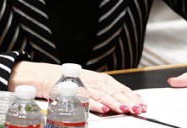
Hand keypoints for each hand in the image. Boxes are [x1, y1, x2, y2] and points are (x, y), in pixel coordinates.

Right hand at [8, 62, 143, 115]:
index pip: (120, 88)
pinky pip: (85, 98)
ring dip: (115, 103)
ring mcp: (83, 85)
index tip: (142, 104)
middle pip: (114, 92)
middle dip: (128, 101)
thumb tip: (122, 101)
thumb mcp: (89, 85)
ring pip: (103, 95)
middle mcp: (94, 81)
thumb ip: (104, 93)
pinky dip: (95, 104)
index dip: (132, 96)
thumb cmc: (68, 82)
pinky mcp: (72, 91)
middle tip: (139, 109)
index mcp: (100, 79)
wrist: (44, 76)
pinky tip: (104, 109)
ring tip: (125, 109)